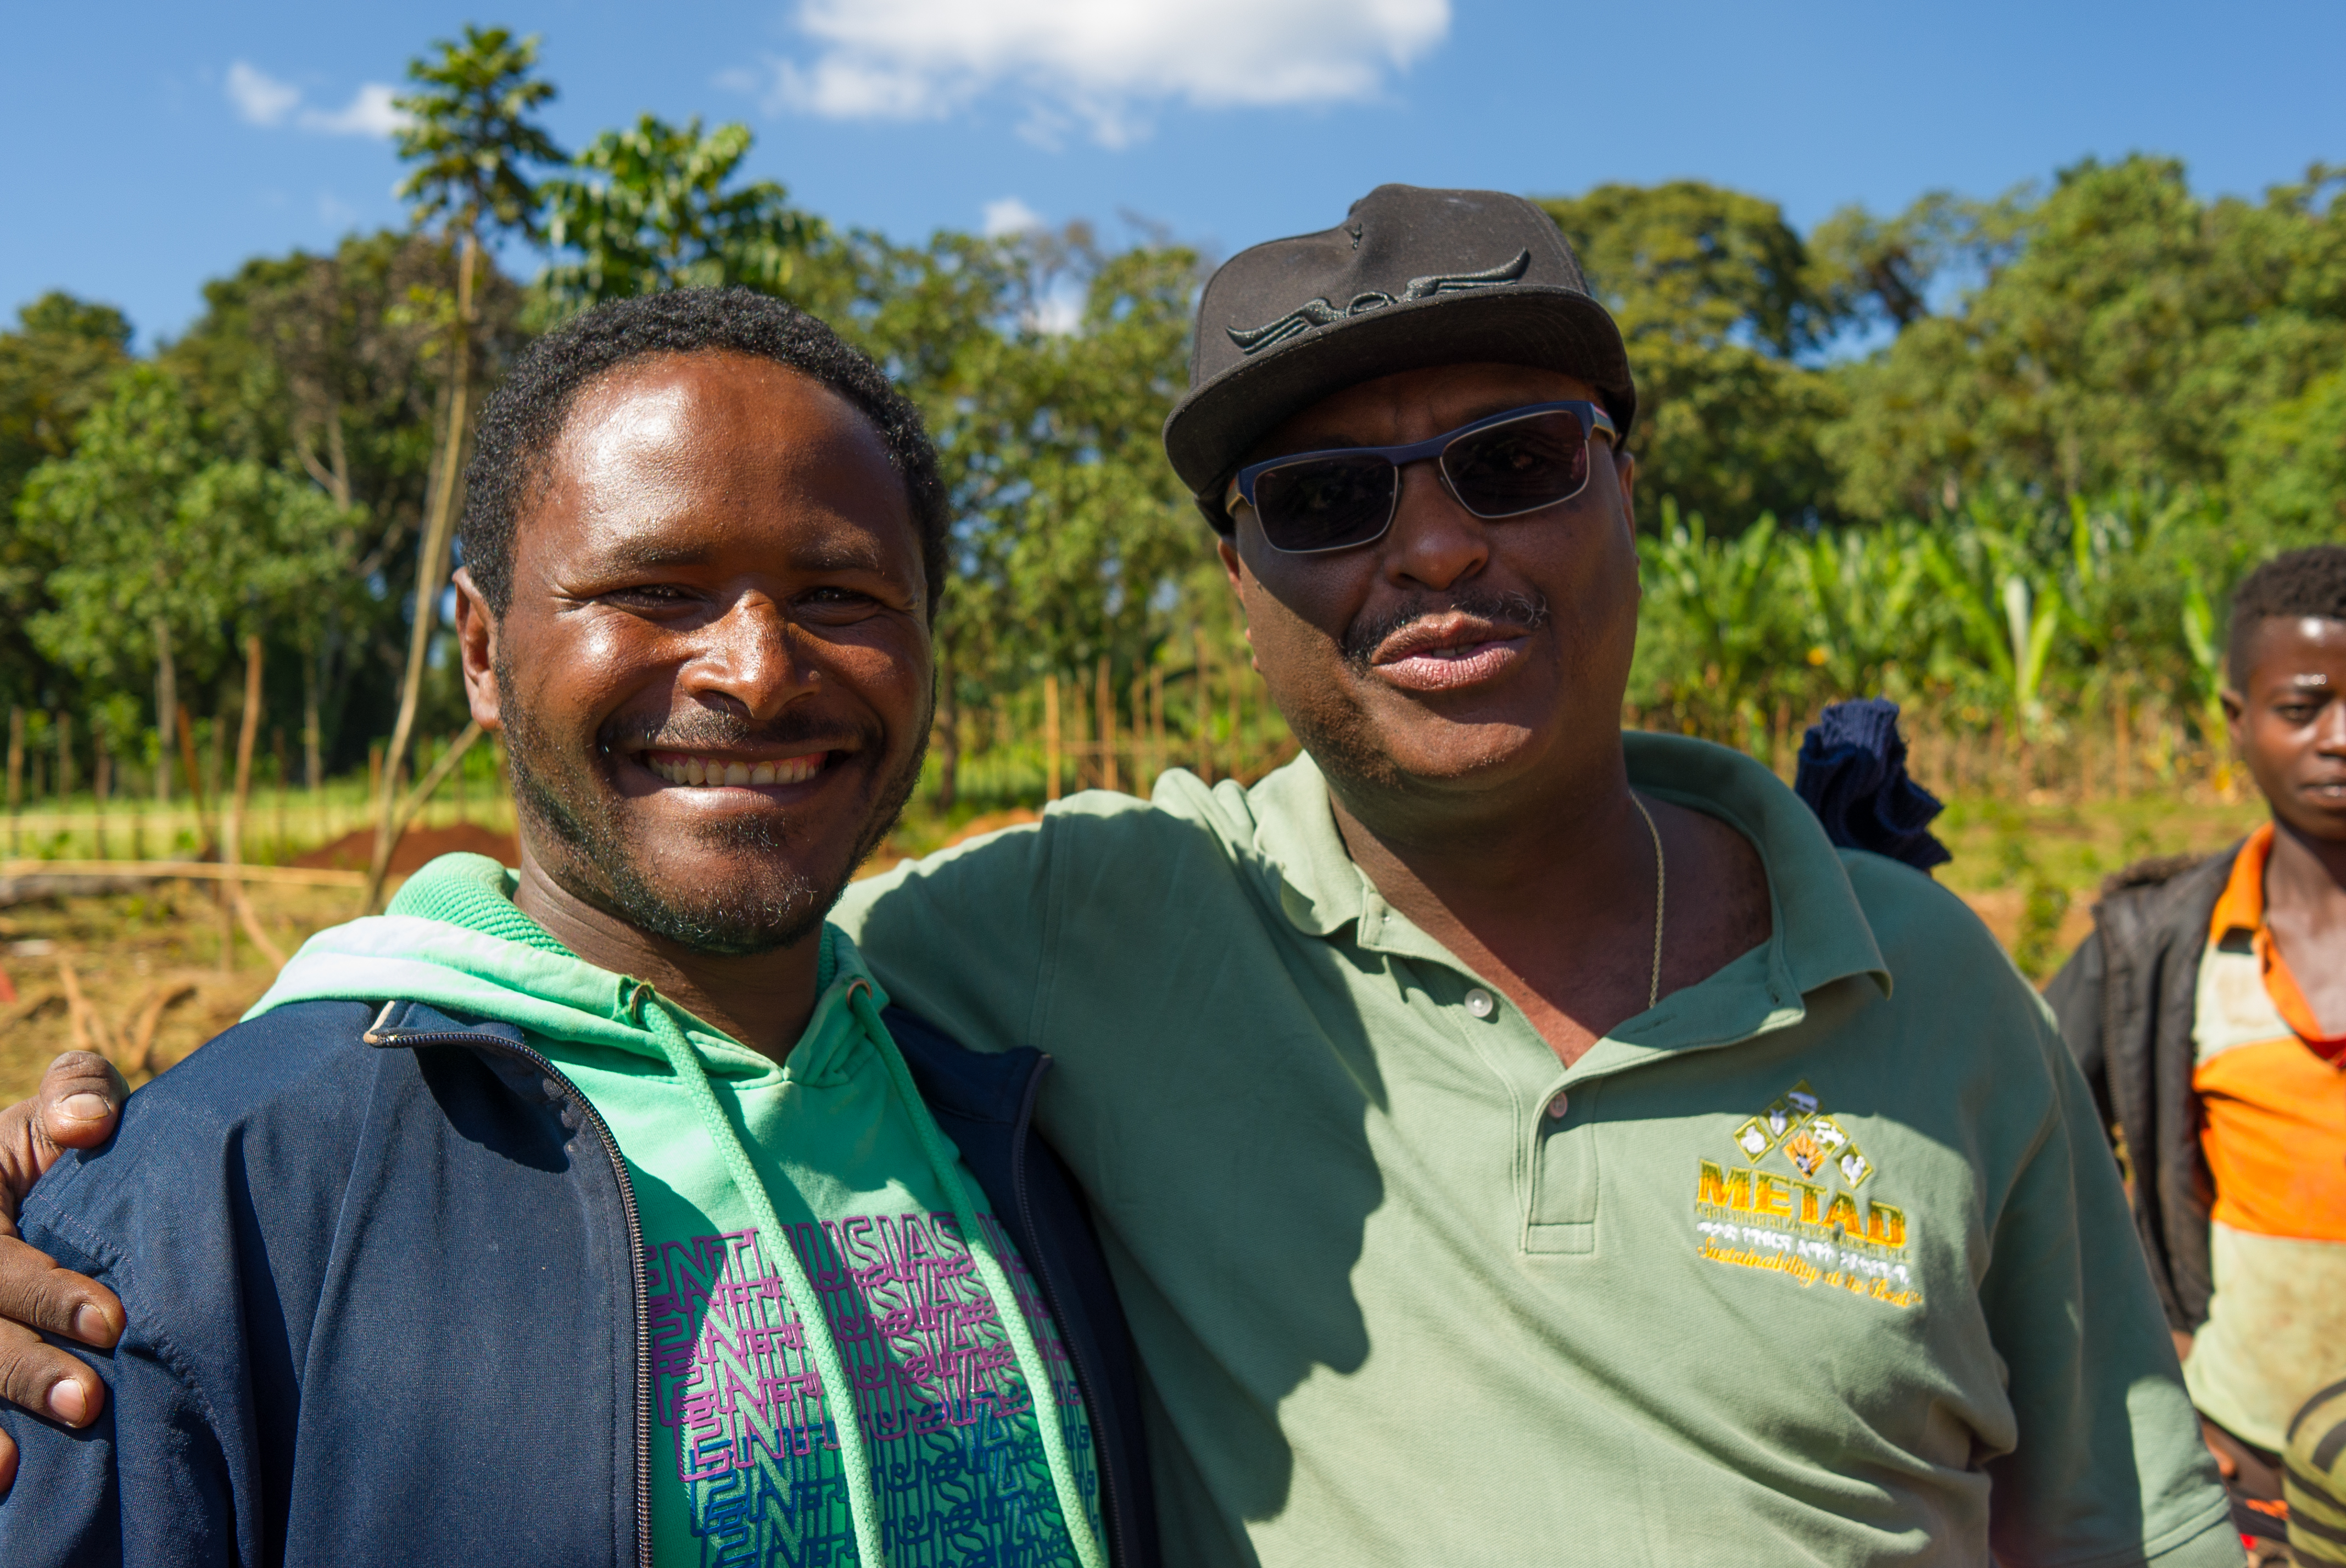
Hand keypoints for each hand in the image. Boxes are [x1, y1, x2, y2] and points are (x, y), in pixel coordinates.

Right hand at [0, 1052, 128, 1493]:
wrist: (58, 1171)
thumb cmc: (71, 1137)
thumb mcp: (69, 1100)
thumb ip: (79, 1092)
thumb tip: (89, 1125)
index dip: (47, 1293)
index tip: (113, 1323)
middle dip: (25, 1368)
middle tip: (89, 1403)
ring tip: (18, 1467)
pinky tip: (4, 1480)